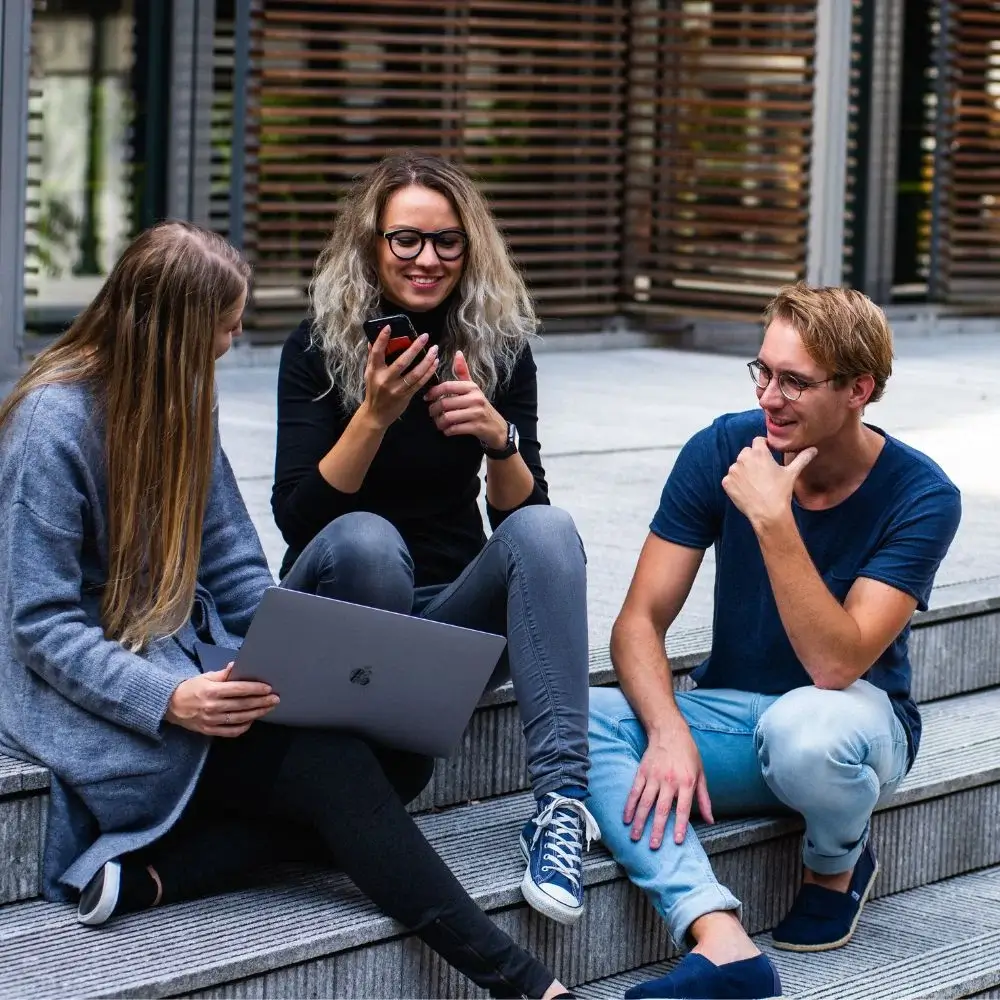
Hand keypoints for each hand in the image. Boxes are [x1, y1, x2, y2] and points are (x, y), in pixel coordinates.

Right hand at [166, 665, 278, 736]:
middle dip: (262, 701)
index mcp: (212, 691)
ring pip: (240, 718)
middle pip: (243, 705)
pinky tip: (252, 720)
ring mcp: (211, 721)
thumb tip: (236, 666)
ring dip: (257, 713)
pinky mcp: (210, 731)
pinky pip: (231, 731)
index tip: (268, 688)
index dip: (255, 689)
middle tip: (275, 699)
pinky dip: (244, 726)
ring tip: (268, 708)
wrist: (170, 706)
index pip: (239, 689)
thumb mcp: (205, 677)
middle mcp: (213, 707)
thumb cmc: (190, 688)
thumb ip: (223, 674)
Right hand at [361, 327, 439, 428]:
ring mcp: (396, 389)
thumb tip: (371, 340)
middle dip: (415, 348)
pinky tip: (435, 363)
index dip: (382, 339)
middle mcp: (385, 379)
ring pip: (415, 373)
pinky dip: (429, 372)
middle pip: (402, 362)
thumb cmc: (373, 391)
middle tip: (425, 336)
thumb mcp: (369, 373)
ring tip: (434, 349)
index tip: (389, 326)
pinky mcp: (406, 396)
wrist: (376, 414)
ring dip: (427, 360)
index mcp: (374, 371)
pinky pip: (420, 382)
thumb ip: (372, 357)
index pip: (377, 352)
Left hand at [423, 350, 506, 448]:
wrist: (497, 427)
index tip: (427, 398)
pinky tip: (447, 430)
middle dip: (434, 410)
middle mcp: (475, 398)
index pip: (447, 386)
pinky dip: (447, 431)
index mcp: (472, 387)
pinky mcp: (477, 427)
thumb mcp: (473, 388)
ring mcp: (477, 413)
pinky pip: (455, 429)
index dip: (433, 392)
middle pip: (445, 403)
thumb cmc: (480, 406)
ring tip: (439, 423)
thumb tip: (458, 353)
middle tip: (431, 413)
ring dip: (439, 422)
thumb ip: (463, 372)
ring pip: (448, 417)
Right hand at [623, 727, 712, 847]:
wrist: (670, 731)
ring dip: (640, 821)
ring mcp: (654, 776)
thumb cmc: (688, 753)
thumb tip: (710, 820)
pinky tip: (626, 818)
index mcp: (686, 782)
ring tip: (636, 837)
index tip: (676, 841)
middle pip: (662, 809)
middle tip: (654, 846)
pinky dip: (629, 806)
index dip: (680, 826)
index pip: (683, 809)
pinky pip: (634, 792)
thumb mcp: (701, 774)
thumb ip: (704, 799)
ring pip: (645, 803)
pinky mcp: (642, 772)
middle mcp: (669, 781)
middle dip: (657, 829)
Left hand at [721, 437, 816, 530]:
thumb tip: (813, 449)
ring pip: (738, 466)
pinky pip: (730, 479)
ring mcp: (733, 470)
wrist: (768, 513)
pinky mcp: (726, 482)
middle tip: (762, 473)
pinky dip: (736, 483)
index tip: (767, 455)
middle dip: (753, 459)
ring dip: (744, 471)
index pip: (758, 441)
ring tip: (755, 484)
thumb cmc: (781, 492)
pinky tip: (747, 490)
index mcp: (759, 452)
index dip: (763, 447)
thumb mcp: (792, 473)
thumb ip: (802, 458)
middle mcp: (743, 458)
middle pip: (746, 453)